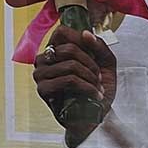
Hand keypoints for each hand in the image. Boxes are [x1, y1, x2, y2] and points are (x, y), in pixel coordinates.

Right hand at [33, 25, 117, 147]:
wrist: (95, 116)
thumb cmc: (97, 89)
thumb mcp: (106, 63)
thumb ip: (99, 46)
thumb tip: (86, 33)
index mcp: (55, 50)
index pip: (61, 32)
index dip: (80, 39)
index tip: (94, 55)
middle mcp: (44, 60)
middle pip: (69, 49)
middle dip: (91, 64)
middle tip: (99, 78)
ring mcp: (41, 74)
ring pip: (70, 65)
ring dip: (90, 77)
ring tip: (97, 88)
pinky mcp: (43, 90)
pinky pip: (68, 80)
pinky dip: (87, 87)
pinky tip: (94, 94)